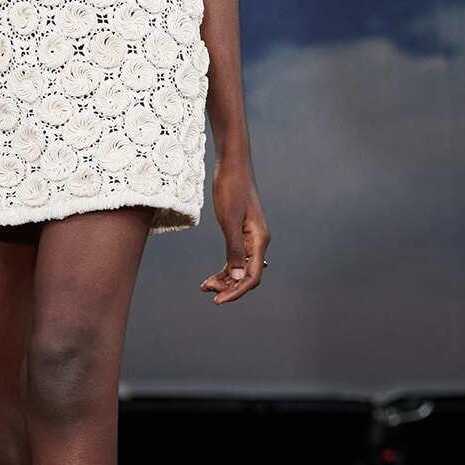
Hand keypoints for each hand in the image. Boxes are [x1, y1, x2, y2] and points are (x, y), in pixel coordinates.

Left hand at [201, 155, 269, 304]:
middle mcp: (259, 241)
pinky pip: (237, 257)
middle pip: (248, 276)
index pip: (252, 276)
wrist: (232, 164)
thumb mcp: (229, 219)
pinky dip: (225, 268)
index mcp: (259, 240)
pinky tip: (212, 276)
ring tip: (205, 286)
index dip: (236, 292)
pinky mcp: (242, 232)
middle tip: (206, 289)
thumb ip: (234, 249)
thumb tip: (239, 278)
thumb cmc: (231, 188)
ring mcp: (251, 237)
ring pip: (241, 268)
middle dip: (229, 287)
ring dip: (225, 279)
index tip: (217, 300)